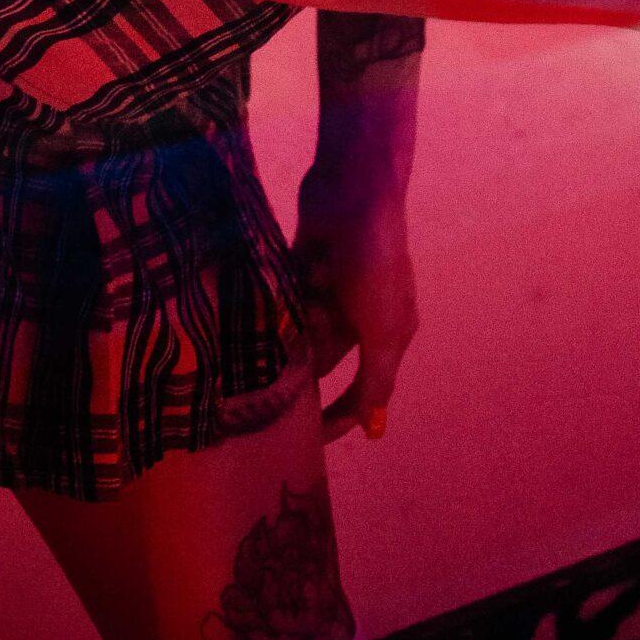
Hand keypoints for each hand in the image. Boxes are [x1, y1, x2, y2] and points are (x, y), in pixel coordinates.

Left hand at [290, 161, 418, 445]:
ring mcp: (332, 288)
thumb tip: (375, 430)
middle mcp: (360, 314)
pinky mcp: (306, 265)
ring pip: (301, 328)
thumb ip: (376, 381)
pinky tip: (251, 313)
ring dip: (288, 332)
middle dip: (302, 371)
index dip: (339, 418)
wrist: (354, 192)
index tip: (306, 447)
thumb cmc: (375, 265)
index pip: (363, 389)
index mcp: (387, 332)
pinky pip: (284, 297)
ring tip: (262, 338)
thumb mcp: (382, 330)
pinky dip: (274, 304)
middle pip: (324, 358)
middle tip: (266, 396)